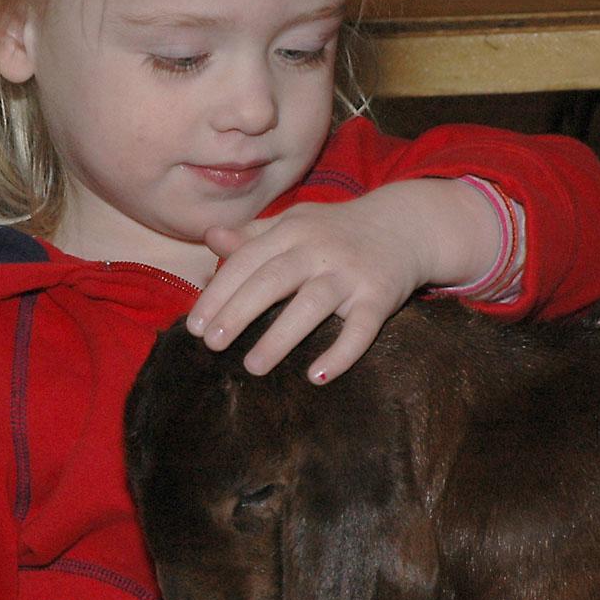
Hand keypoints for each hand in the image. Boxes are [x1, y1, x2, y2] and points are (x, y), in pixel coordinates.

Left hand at [187, 179, 499, 382]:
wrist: (405, 224)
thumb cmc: (336, 230)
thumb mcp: (295, 223)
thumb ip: (253, 236)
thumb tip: (210, 239)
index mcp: (292, 230)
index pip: (246, 261)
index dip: (218, 293)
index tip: (195, 327)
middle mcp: (320, 248)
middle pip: (273, 279)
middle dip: (239, 312)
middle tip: (212, 346)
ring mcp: (351, 272)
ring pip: (313, 304)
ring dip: (281, 337)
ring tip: (253, 367)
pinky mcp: (380, 295)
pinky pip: (362, 327)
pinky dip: (342, 352)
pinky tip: (317, 376)